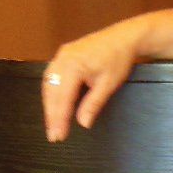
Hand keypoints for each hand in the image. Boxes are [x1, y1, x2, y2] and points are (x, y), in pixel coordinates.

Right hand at [41, 19, 146, 141]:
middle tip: (53, 135)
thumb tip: (83, 123)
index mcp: (74, 65)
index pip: (62, 98)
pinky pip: (52, 75)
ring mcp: (62, 54)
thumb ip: (93, 104)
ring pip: (48, 83)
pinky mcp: (64, 54)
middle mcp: (63, 58)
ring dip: (49, 104)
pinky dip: (52, 92)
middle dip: (51, 115)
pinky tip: (54, 104)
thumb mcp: (108, 84)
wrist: (124, 37)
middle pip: (51, 92)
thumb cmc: (118, 58)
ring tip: (53, 123)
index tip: (58, 135)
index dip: (59, 119)